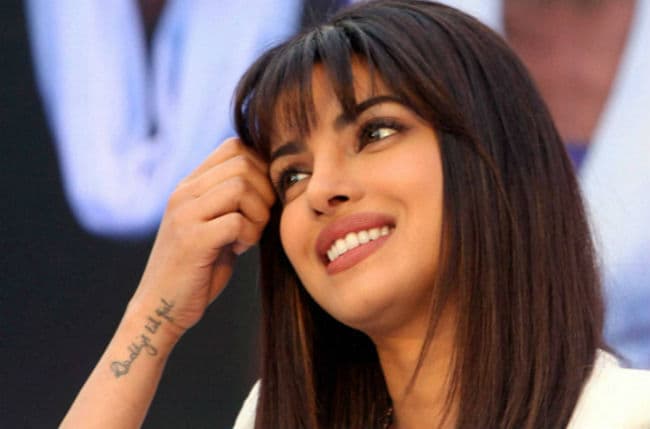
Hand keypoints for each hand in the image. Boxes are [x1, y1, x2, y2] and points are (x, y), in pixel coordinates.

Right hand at [129, 138, 274, 336]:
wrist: (160, 308)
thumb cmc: (197, 269)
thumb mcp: (214, 225)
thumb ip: (233, 201)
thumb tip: (274, 179)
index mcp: (190, 185)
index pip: (234, 146)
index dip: (261, 167)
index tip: (263, 198)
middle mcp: (184, 192)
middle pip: (243, 163)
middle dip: (264, 192)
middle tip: (258, 220)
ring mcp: (185, 214)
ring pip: (241, 187)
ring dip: (258, 214)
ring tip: (247, 236)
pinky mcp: (191, 240)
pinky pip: (237, 221)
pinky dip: (249, 235)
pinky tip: (238, 249)